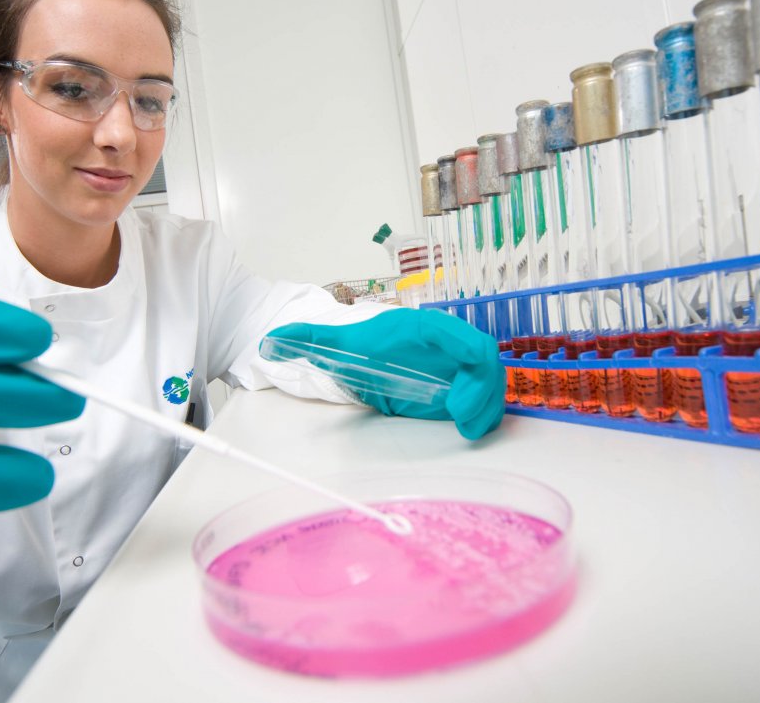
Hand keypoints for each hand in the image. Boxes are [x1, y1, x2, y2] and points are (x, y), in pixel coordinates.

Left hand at [264, 308, 505, 439]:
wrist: (371, 357)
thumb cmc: (359, 348)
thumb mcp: (334, 347)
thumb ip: (306, 342)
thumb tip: (269, 341)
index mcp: (418, 328)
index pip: (448, 328)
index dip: (464, 343)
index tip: (472, 362)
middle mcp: (446, 344)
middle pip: (481, 354)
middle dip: (481, 383)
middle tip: (461, 415)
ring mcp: (459, 366)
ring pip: (491, 378)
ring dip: (488, 403)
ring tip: (468, 430)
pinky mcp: (465, 388)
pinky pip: (489, 398)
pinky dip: (487, 414)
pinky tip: (471, 431)